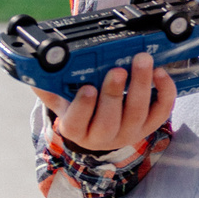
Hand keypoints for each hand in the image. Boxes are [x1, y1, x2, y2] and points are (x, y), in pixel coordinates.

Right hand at [38, 52, 176, 152]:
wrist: (104, 131)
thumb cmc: (82, 111)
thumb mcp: (62, 102)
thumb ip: (49, 89)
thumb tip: (33, 71)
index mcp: (78, 130)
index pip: (77, 123)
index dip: (83, 107)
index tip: (86, 88)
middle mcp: (104, 137)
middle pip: (110, 120)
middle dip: (114, 94)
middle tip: (117, 70)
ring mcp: (129, 132)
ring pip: (137, 113)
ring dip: (142, 85)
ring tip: (142, 60)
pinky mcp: (150, 126)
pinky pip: (161, 111)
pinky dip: (165, 92)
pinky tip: (161, 72)